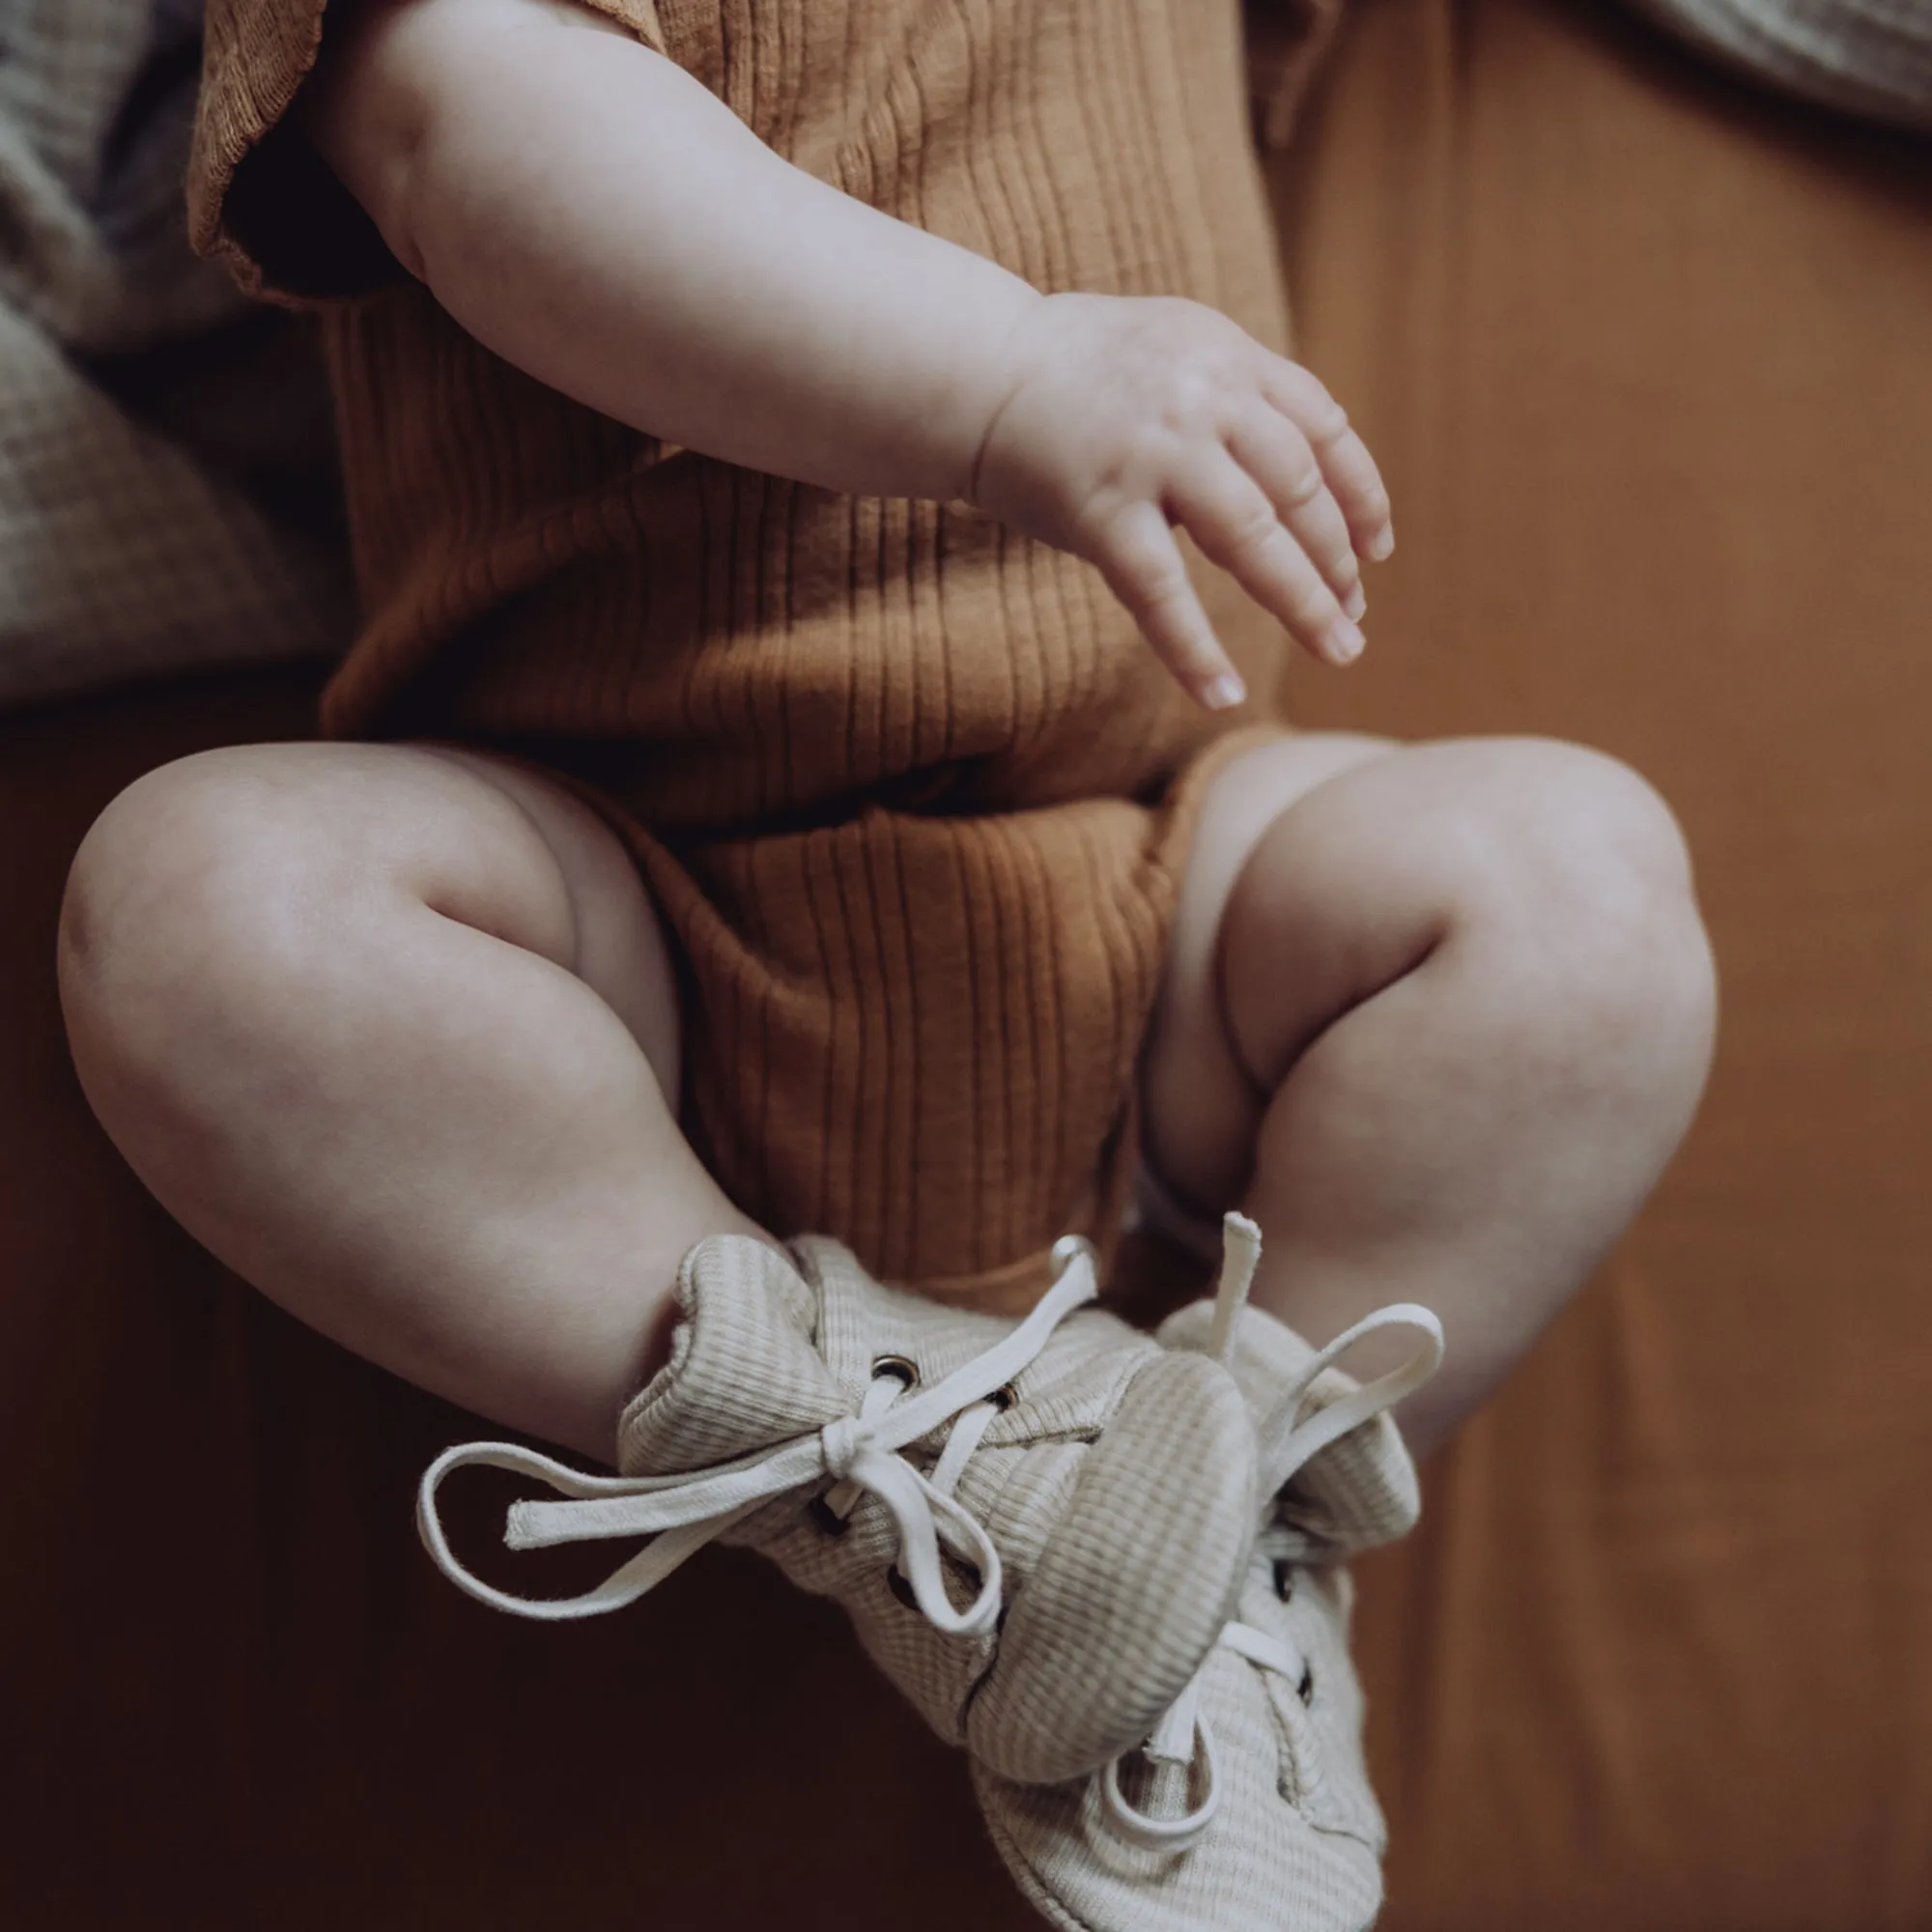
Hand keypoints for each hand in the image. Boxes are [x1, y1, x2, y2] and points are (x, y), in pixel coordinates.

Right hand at [969, 293, 1392, 708]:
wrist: (973, 369)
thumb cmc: (1073, 372)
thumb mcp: (1173, 351)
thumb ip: (1234, 397)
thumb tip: (1298, 474)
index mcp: (1229, 359)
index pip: (1323, 429)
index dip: (1360, 496)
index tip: (1376, 550)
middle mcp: (1202, 400)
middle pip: (1300, 490)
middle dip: (1337, 563)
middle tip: (1354, 620)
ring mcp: (1153, 454)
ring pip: (1254, 539)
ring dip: (1303, 602)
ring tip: (1337, 649)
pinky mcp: (1099, 508)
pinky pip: (1161, 592)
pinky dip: (1195, 650)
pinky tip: (1223, 694)